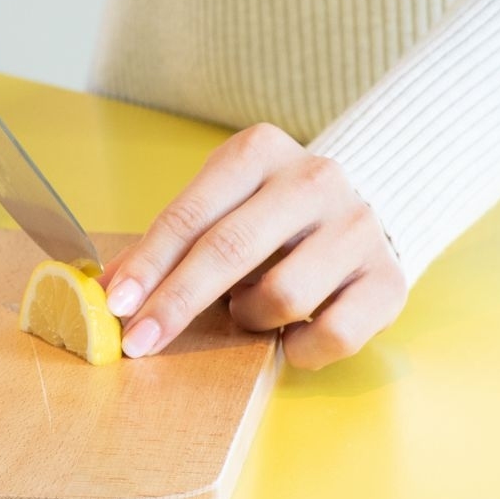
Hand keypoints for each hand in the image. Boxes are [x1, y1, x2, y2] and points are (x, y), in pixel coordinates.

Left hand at [101, 124, 405, 370]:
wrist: (362, 210)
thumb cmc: (268, 214)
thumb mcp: (217, 206)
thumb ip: (170, 241)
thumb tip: (109, 289)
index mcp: (260, 151)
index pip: (190, 214)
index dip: (149, 264)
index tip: (116, 304)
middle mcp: (314, 179)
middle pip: (230, 250)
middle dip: (176, 302)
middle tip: (139, 341)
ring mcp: (358, 227)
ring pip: (283, 295)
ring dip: (249, 316)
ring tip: (246, 309)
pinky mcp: (389, 277)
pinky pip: (333, 333)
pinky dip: (298, 347)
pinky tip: (288, 336)